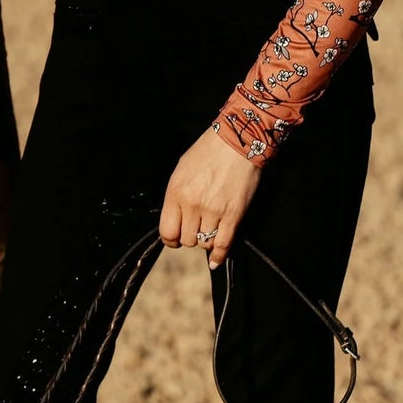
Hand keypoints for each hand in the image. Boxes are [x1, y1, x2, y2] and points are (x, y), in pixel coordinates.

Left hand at [159, 128, 261, 269]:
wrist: (235, 142)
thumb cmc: (207, 152)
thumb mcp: (181, 170)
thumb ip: (176, 196)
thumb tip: (174, 218)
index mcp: (176, 192)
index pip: (167, 231)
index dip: (170, 239)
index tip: (175, 238)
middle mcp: (192, 204)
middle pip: (186, 240)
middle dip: (189, 237)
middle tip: (195, 229)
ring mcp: (213, 211)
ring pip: (204, 243)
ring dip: (205, 240)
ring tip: (209, 230)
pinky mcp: (233, 215)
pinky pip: (223, 244)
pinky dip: (219, 255)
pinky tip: (216, 260)